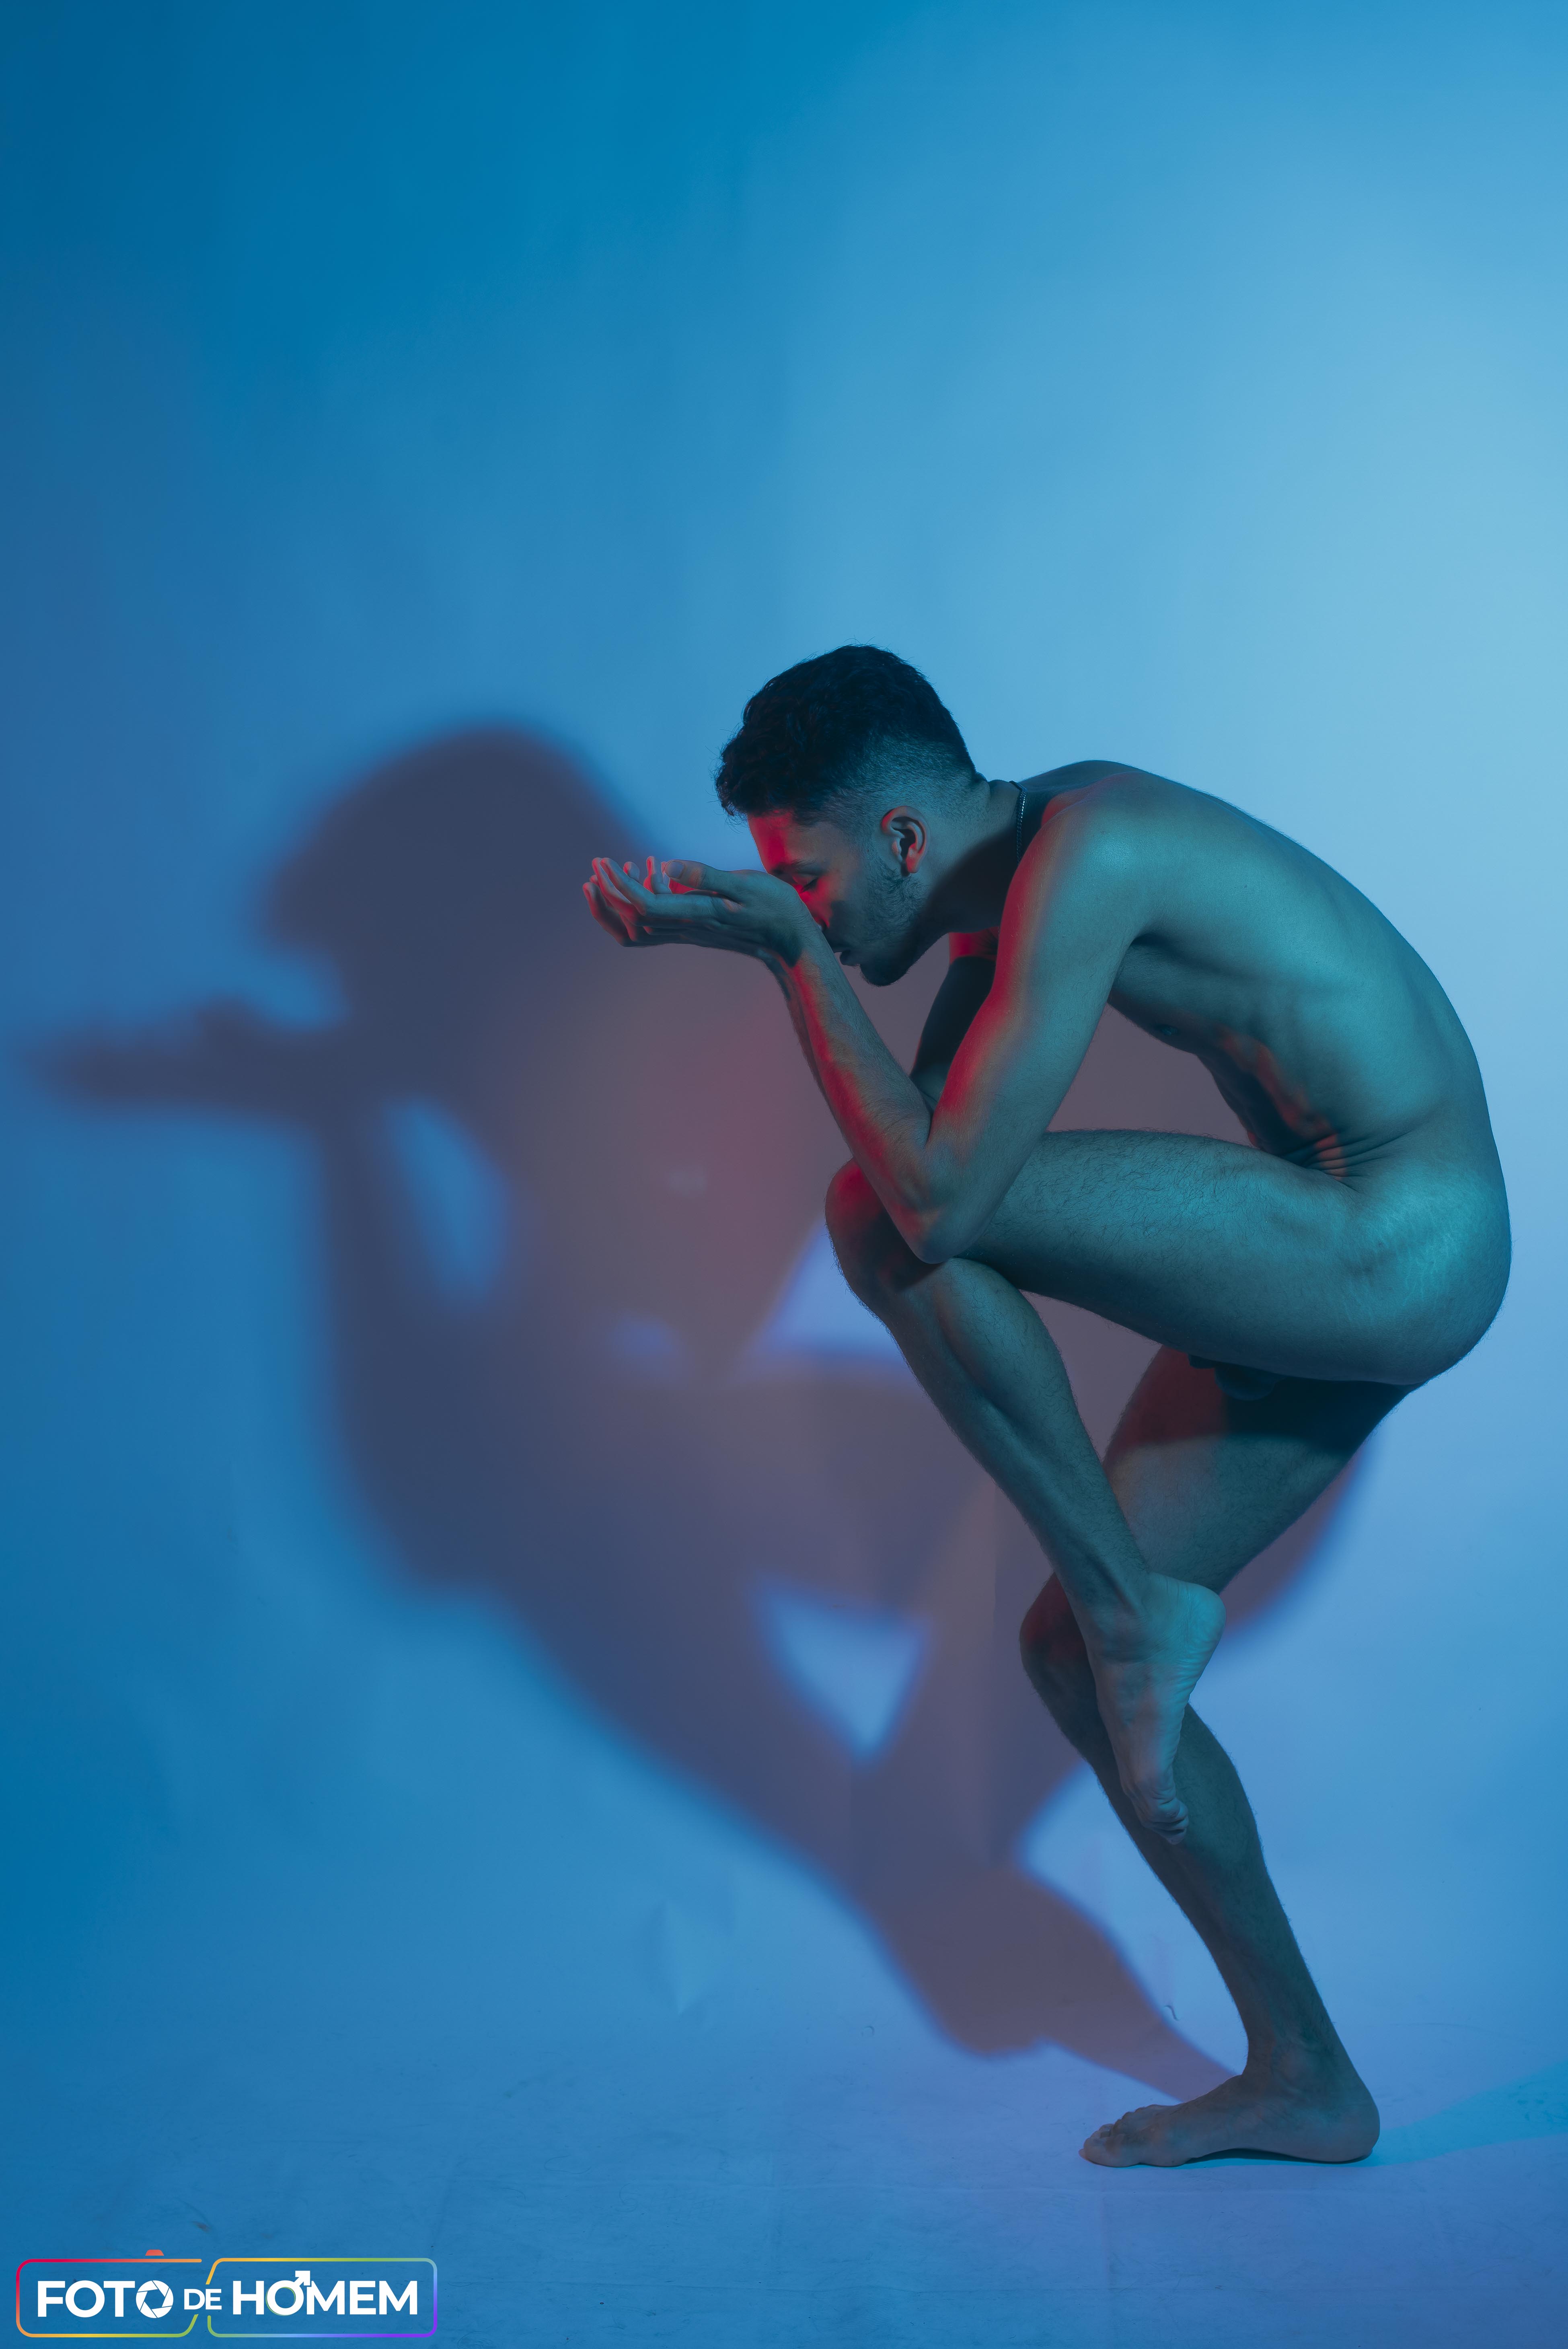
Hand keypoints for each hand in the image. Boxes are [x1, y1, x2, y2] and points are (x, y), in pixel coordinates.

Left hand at [583, 856, 814, 963]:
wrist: (790, 942)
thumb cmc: (775, 909)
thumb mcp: (746, 884)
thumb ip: (707, 876)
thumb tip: (668, 864)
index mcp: (697, 915)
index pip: (645, 906)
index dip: (620, 885)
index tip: (605, 862)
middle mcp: (687, 929)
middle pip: (632, 920)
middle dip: (608, 894)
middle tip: (597, 864)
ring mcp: (689, 933)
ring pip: (638, 927)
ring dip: (618, 903)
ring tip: (609, 874)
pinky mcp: (694, 931)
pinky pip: (653, 926)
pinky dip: (639, 906)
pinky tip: (647, 881)